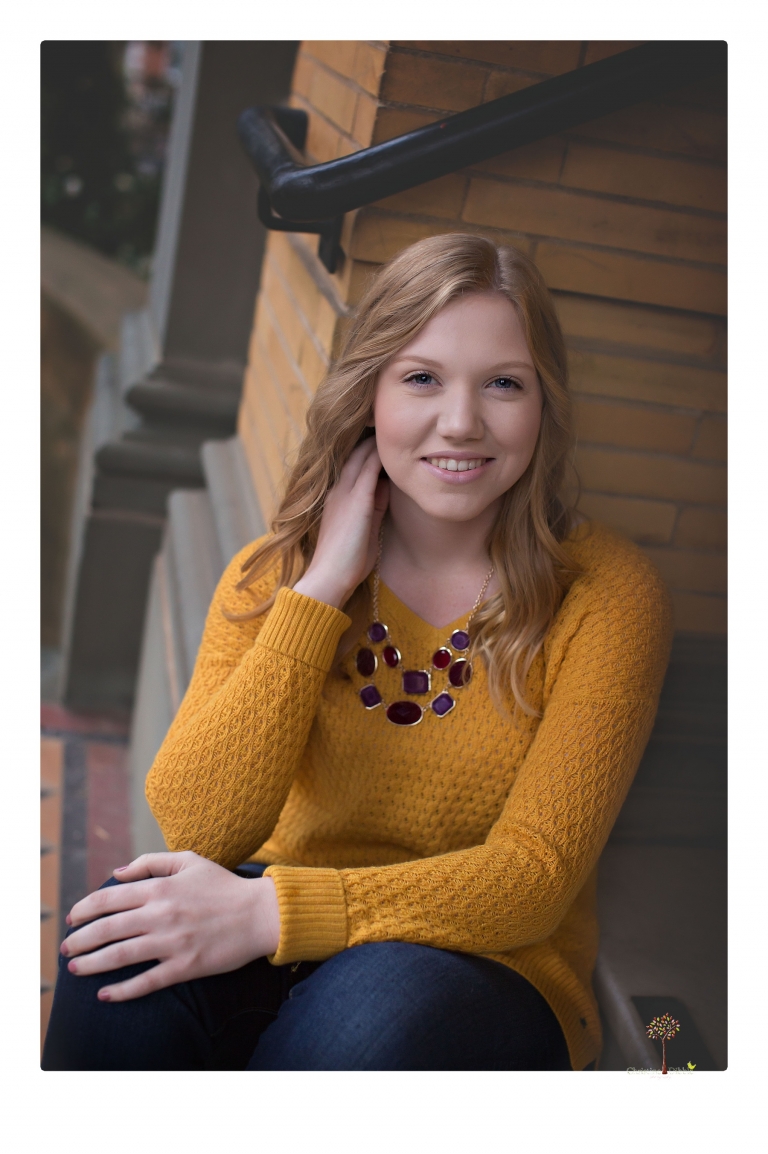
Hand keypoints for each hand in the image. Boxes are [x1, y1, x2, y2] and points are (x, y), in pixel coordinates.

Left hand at [60, 851, 280, 1001]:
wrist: (260, 914)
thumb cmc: (224, 886)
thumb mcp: (190, 860)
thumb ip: (150, 862)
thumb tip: (116, 874)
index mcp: (160, 888)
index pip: (108, 899)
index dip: (83, 909)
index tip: (71, 919)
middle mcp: (161, 914)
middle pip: (107, 929)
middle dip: (79, 939)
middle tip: (65, 948)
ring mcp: (172, 942)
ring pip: (120, 956)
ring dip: (91, 964)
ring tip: (75, 969)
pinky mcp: (185, 966)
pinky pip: (146, 982)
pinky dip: (122, 991)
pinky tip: (105, 995)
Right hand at [293, 437, 388, 608]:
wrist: (329, 578)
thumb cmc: (348, 561)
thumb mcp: (365, 528)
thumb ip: (374, 507)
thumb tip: (387, 487)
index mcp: (337, 496)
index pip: (352, 462)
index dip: (367, 446)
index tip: (383, 433)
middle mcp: (338, 489)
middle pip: (355, 452)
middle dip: (371, 436)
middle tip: (387, 419)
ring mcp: (345, 493)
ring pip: (361, 455)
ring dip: (376, 439)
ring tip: (391, 422)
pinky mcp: (357, 501)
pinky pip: (369, 469)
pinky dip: (380, 454)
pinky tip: (393, 442)